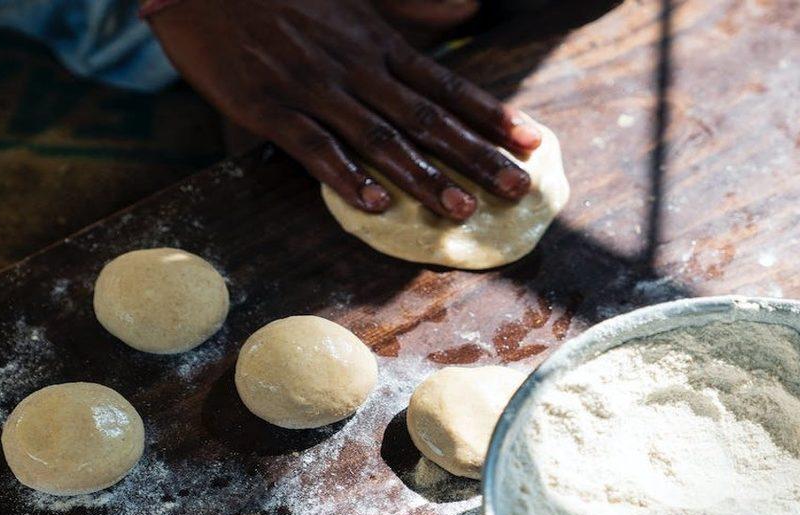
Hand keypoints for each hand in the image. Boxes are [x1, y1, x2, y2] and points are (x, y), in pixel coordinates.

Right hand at [147, 0, 542, 220]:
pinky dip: (345, 176)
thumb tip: (470, 9)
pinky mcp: (268, 107)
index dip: (490, 115)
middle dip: (474, 154)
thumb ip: (413, 6)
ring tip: (460, 208)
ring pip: (378, 137)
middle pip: (425, 117)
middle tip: (514, 188)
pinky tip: (374, 205)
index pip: (445, 84)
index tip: (531, 142)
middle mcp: (354, 67)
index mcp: (376, 43)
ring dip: (422, 175)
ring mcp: (312, 88)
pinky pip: (313, 147)